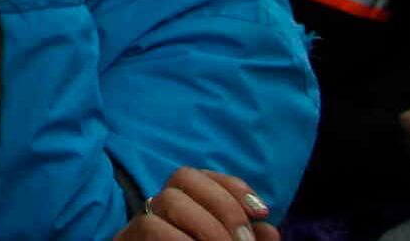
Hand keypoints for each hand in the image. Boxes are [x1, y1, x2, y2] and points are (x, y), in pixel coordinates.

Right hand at [114, 168, 275, 240]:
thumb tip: (268, 229)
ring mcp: (141, 226)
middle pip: (183, 176)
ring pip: (170, 200)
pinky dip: (182, 240)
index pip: (202, 175)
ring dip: (206, 226)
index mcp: (185, 211)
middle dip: (224, 207)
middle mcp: (160, 211)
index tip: (262, 212)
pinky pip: (153, 227)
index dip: (232, 186)